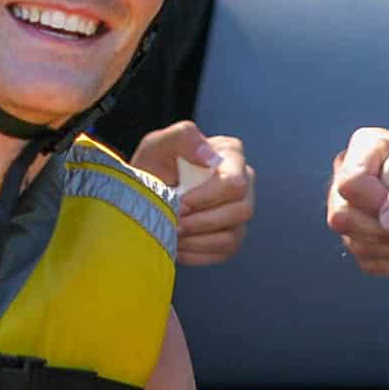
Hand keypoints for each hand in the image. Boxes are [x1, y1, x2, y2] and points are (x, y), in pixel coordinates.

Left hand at [131, 120, 254, 265]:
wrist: (144, 192)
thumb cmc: (154, 164)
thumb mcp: (158, 144)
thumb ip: (183, 137)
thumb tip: (209, 155)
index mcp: (231, 154)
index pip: (235, 182)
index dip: (207, 197)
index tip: (179, 202)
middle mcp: (243, 182)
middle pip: (241, 210)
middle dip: (202, 221)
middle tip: (173, 222)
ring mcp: (239, 211)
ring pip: (233, 236)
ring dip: (197, 239)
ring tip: (172, 232)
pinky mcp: (231, 236)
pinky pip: (224, 252)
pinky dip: (197, 252)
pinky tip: (176, 243)